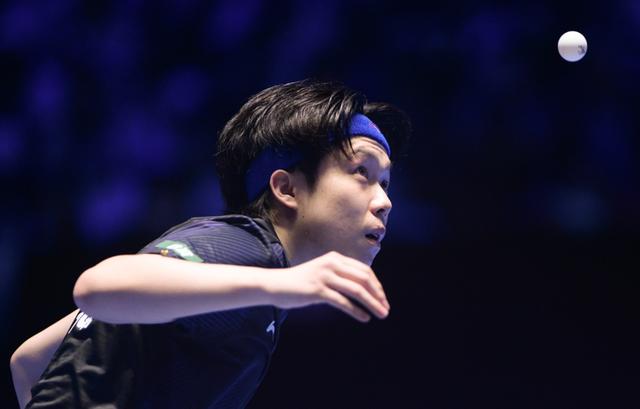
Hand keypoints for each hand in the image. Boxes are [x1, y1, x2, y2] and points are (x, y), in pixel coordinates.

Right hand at [267, 251, 389, 321]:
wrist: (275, 284)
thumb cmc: (299, 282)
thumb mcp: (322, 272)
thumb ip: (339, 276)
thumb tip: (361, 289)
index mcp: (335, 258)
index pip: (364, 271)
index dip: (377, 285)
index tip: (382, 299)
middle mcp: (331, 264)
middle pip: (364, 279)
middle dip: (378, 295)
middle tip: (386, 308)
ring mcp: (324, 276)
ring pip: (356, 290)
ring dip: (372, 303)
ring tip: (381, 314)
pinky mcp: (317, 290)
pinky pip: (343, 301)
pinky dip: (356, 311)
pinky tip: (364, 318)